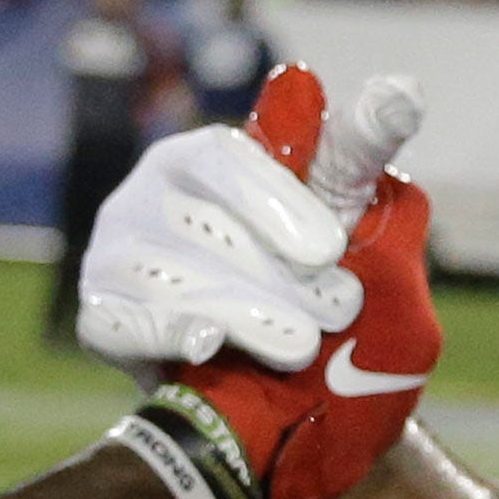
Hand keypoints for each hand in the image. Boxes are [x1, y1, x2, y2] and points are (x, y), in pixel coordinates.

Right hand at [89, 66, 439, 498]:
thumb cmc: (325, 296)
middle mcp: (154, 193)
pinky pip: (117, 320)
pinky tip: (209, 347)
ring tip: (299, 345)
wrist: (297, 407)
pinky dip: (164, 334)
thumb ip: (365, 163)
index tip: (332, 246)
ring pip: (167, 272)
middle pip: (202, 222)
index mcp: (212, 156)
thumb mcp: (361, 228)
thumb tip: (399, 92)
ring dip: (240, 311)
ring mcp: (119, 251)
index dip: (276, 199)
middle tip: (340, 310)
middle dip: (277, 272)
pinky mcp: (100, 313)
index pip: (230, 156)